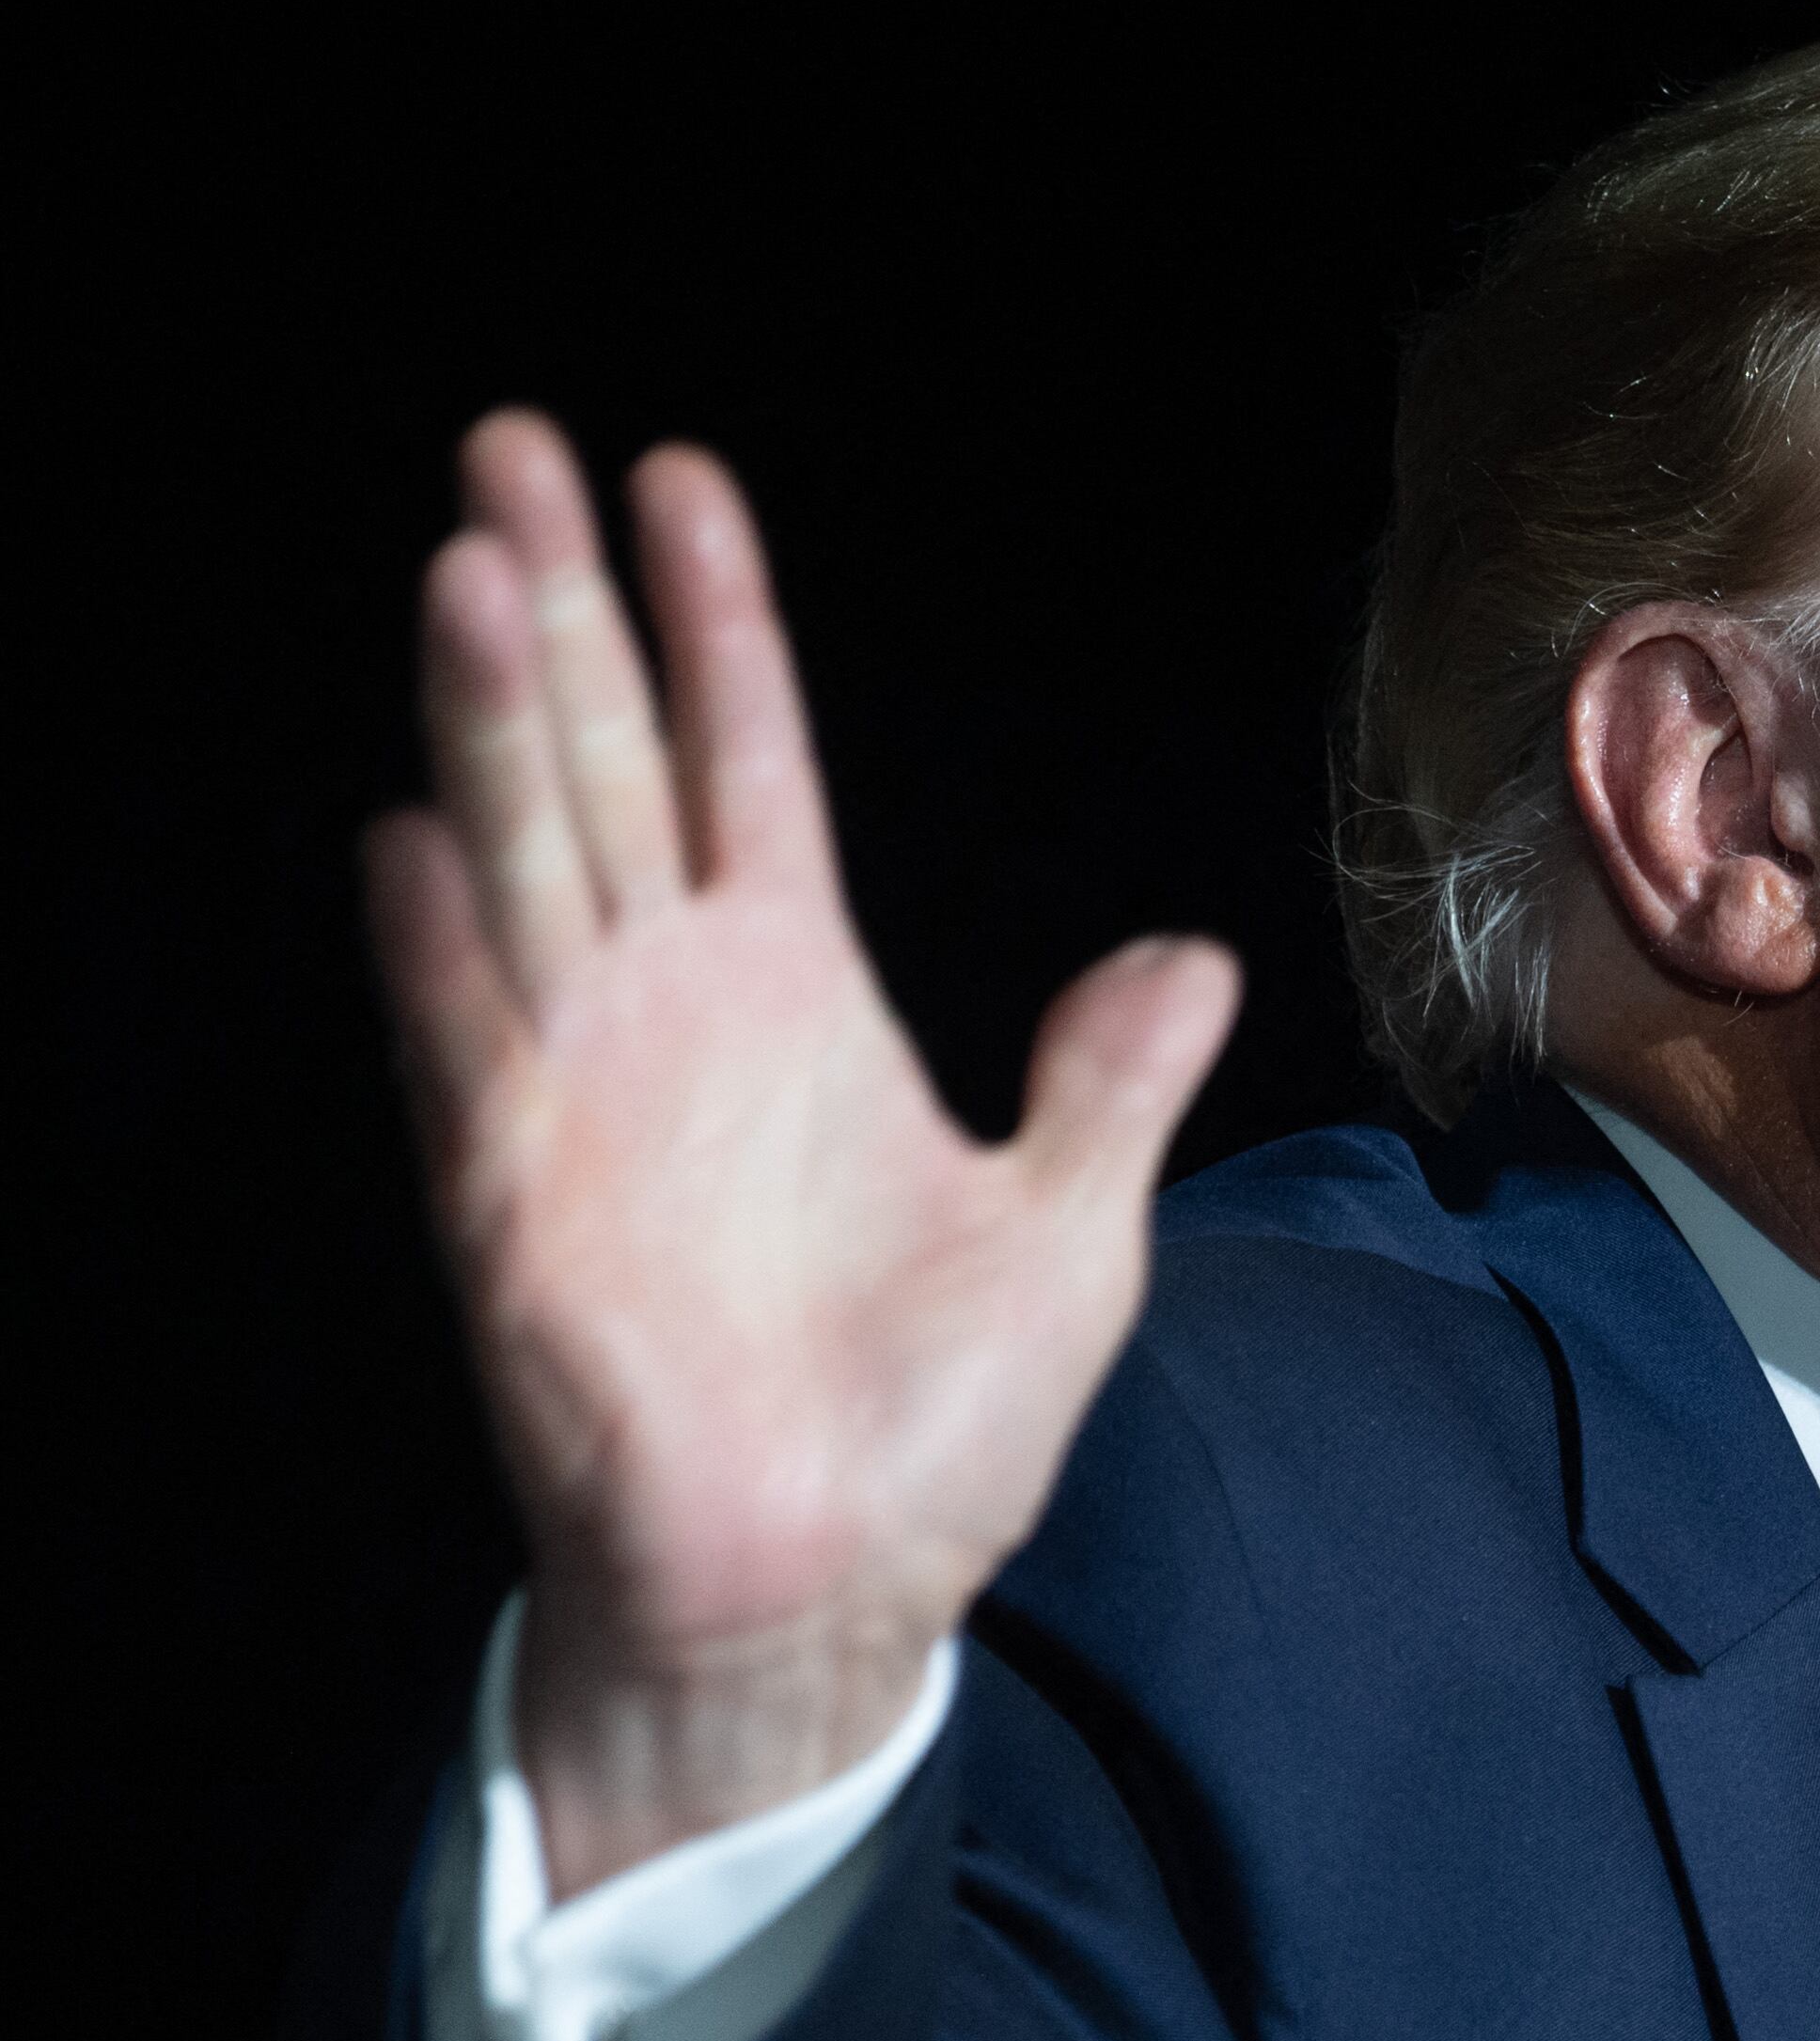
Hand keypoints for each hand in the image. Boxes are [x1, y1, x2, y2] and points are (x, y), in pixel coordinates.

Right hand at [369, 414, 1235, 1895]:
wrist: (834, 1594)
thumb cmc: (935, 1429)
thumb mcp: (1071, 1232)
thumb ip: (1107, 1082)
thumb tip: (1188, 954)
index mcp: (799, 999)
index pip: (750, 764)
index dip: (715, 625)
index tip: (675, 481)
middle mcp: (676, 1016)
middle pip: (609, 765)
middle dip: (562, 608)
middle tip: (506, 446)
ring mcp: (588, 1099)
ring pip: (526, 867)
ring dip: (495, 729)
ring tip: (471, 572)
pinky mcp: (525, 1213)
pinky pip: (476, 1060)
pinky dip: (443, 960)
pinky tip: (410, 844)